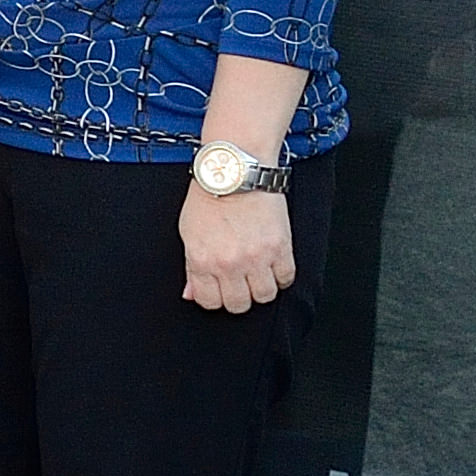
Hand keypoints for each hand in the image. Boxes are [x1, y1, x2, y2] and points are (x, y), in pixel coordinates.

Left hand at [180, 181, 296, 311]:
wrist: (235, 171)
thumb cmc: (209, 197)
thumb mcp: (188, 233)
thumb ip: (191, 267)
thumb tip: (191, 293)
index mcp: (202, 260)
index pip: (209, 302)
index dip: (215, 298)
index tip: (220, 289)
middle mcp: (229, 263)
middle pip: (239, 304)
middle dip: (238, 297)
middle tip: (239, 283)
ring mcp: (256, 257)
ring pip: (265, 296)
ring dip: (261, 288)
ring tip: (257, 274)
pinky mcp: (280, 247)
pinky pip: (286, 278)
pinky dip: (281, 276)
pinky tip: (273, 265)